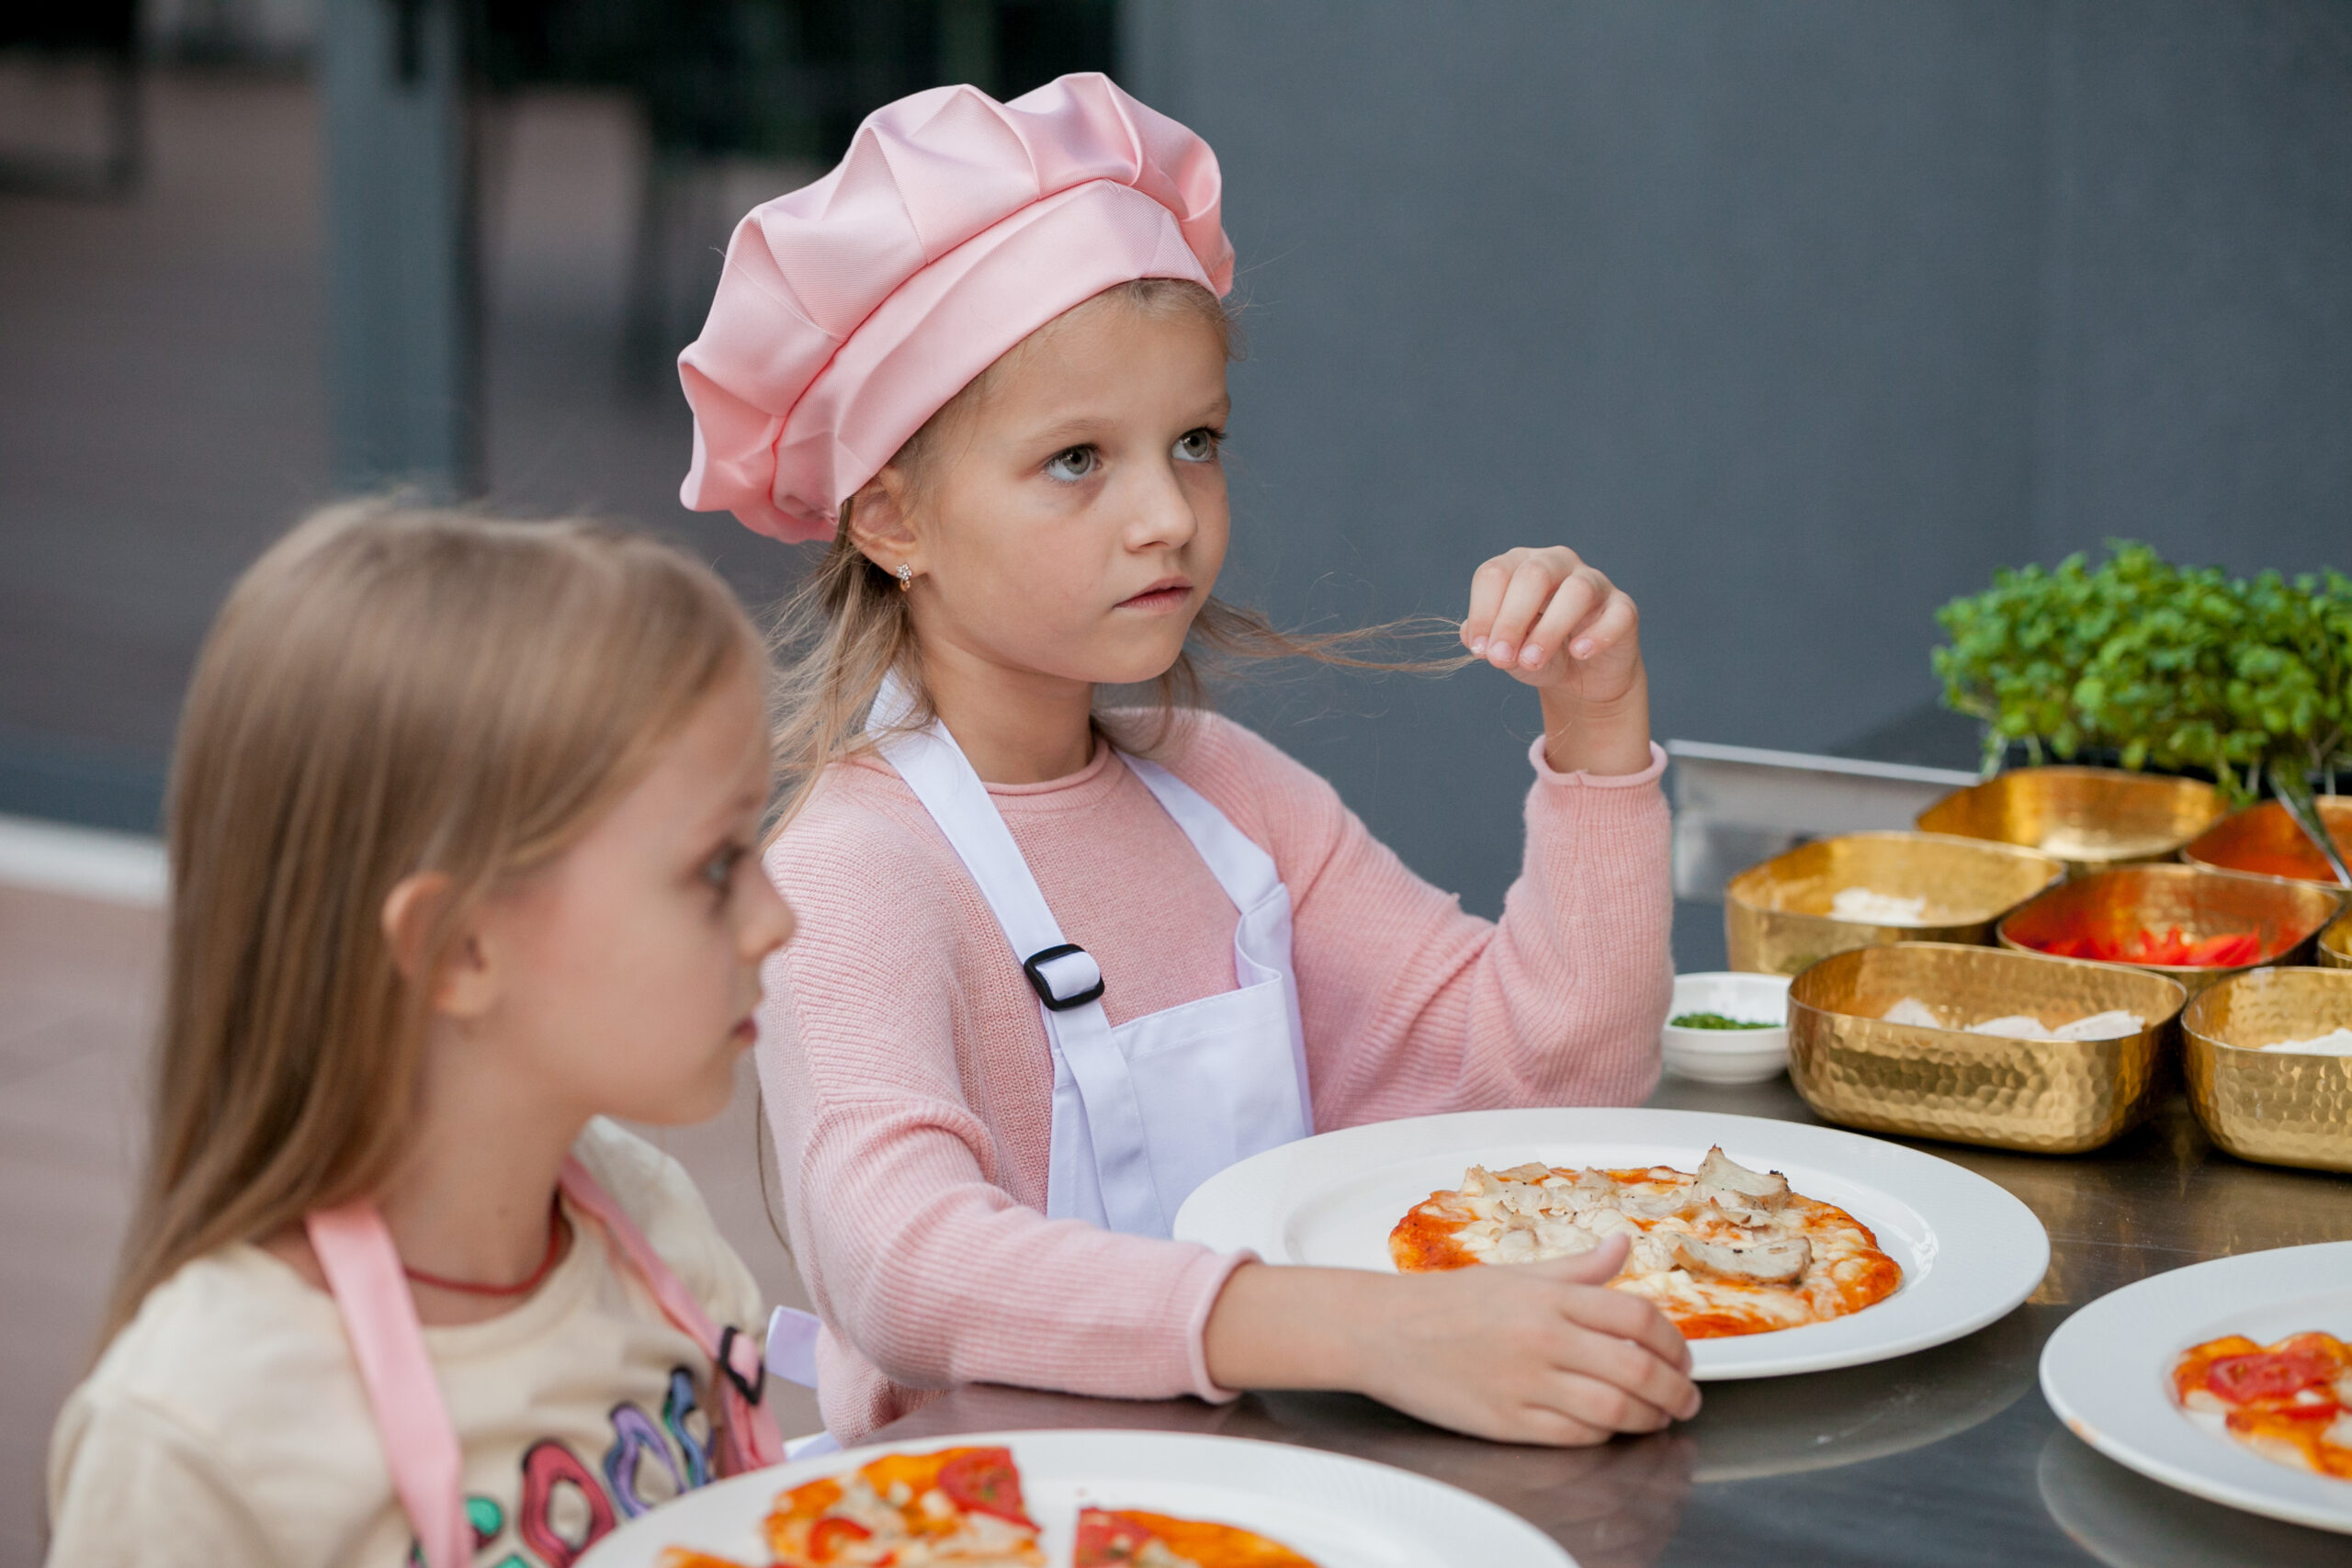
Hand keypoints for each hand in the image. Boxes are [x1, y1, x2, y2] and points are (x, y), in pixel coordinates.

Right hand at [1202, 1235, 1700, 1446]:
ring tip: (1657, 1418)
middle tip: (1685, 1398)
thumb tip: (1624, 1245)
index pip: (1639, 1317)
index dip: (1674, 1342)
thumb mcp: (1516, 1273)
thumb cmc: (1448, 1302)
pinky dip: (1604, 1435)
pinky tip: (1609, 1427)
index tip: (1682, 1357)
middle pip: (1639, 1368)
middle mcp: (1545, 1338)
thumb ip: (1578, 1268)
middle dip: (1675, 1390)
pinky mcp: (1509, 1421)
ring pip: (1615, 1409)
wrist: (1383, 1331)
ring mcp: (1527, 1382)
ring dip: (1649, 1418)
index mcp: (1551, 1297)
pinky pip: (1576, 1435)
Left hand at [1461, 546, 1641, 704]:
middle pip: (1533, 575)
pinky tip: (1578, 653)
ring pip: (1576, 591)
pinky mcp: (1623, 608)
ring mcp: (1594, 582)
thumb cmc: (1536, 652)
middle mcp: (1556, 563)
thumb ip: (1489, 641)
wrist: (1581, 676)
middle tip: (1500, 659)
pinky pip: (1616, 614)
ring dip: (1549, 629)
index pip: (1494, 574)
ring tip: (1531, 661)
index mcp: (1519, 565)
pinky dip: (1597, 635)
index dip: (1483, 612)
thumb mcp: (1507, 650)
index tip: (1479, 651)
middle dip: (1511, 619)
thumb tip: (1473, 636)